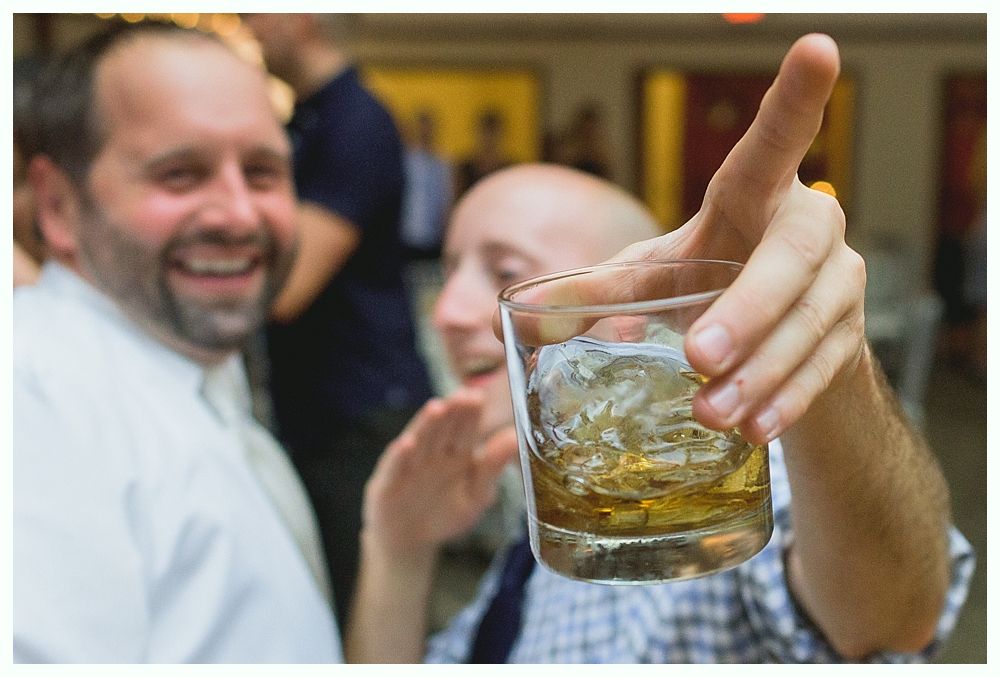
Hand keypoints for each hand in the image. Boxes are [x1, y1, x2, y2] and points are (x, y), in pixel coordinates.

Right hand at [361, 388, 518, 556]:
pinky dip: (400, 456)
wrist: (409, 540)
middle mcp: (433, 453)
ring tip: (438, 407)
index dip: (472, 412)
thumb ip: (493, 467)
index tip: (480, 397)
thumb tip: (515, 437)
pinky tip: (407, 444)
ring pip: (420, 440)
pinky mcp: (388, 482)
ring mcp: (410, 465)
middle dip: (453, 411)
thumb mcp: (476, 496)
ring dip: (427, 424)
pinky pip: (396, 467)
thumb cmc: (445, 514)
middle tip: (465, 395)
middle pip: (443, 427)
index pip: (466, 427)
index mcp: (457, 453)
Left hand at [498, 34, 863, 445]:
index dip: (796, 100)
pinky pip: (823, 369)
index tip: (818, 47)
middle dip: (750, 306)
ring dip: (762, 370)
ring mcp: (837, 284)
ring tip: (713, 412)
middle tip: (700, 352)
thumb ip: (598, 290)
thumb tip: (521, 315)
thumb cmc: (710, 287)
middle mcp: (808, 229)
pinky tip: (754, 429)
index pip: (773, 145)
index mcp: (755, 198)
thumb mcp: (654, 280)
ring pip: (811, 321)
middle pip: (793, 255)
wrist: (772, 341)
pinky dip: (786, 400)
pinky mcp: (847, 338)